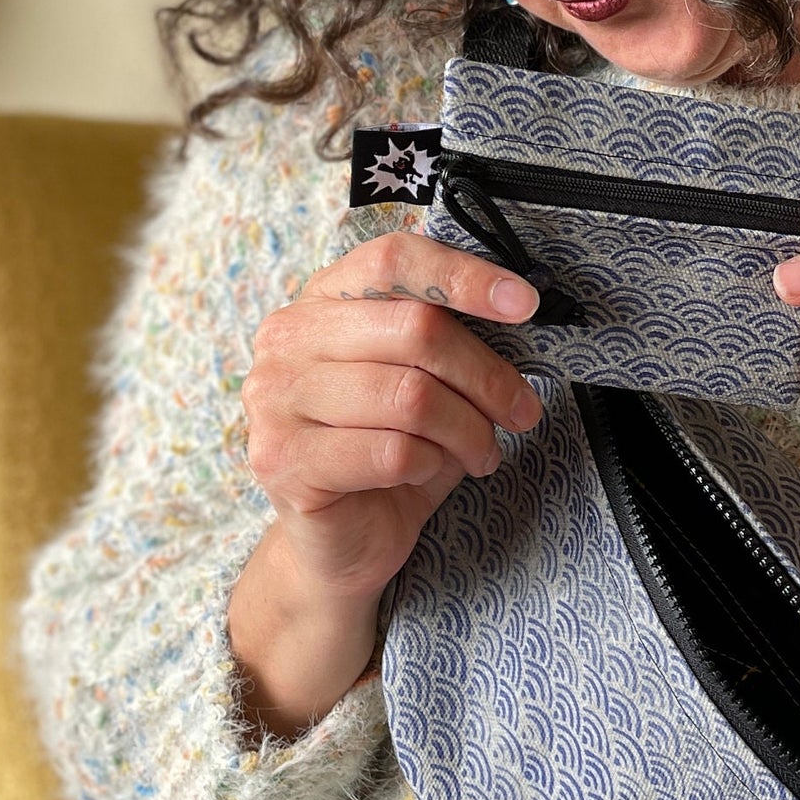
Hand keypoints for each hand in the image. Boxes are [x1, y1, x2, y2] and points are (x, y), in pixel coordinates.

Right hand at [229, 231, 542, 734]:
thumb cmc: (392, 451)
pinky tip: (430, 470)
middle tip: (522, 410)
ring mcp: (275, 399)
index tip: (525, 303)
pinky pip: (391, 451)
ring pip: (411, 396)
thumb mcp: (426, 380)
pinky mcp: (283, 460)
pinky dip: (431, 463)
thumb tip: (520, 307)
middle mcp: (287, 338)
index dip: (464, 275)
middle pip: (415, 328)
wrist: (344, 540)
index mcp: (321, 300)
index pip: (393, 259)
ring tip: (482, 451)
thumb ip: (450, 338)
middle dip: (487, 374)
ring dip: (468, 429)